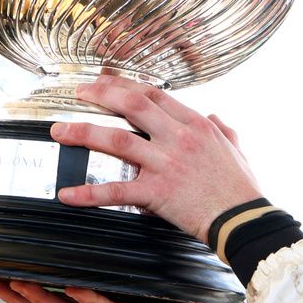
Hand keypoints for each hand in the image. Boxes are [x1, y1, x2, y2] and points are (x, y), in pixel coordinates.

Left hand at [49, 75, 263, 239]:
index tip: (106, 83)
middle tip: (78, 94)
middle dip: (100, 94)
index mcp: (196, 125)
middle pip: (132, 105)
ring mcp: (166, 164)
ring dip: (83, 132)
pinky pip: (116, 190)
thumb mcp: (236, 150)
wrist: (243, 219)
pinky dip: (88, 193)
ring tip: (59, 131)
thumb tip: (215, 117)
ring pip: (116, 140)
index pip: (155, 95)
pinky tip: (67, 193)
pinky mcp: (157, 192)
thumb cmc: (241, 188)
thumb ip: (224, 130)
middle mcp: (178, 138)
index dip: (126, 85)